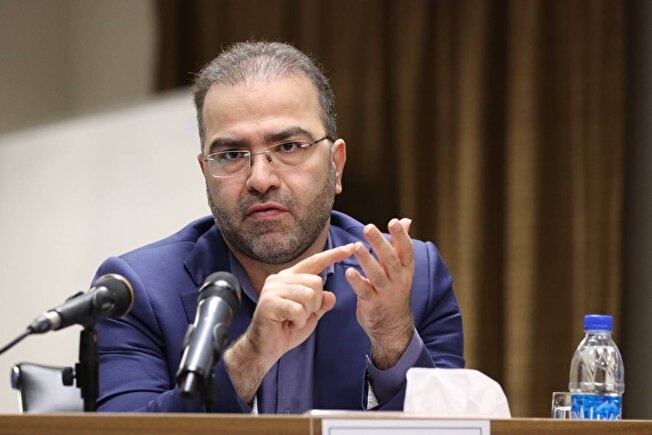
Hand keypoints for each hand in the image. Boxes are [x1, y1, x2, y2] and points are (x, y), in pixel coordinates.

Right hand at [224, 243, 354, 402]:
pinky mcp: (269, 302)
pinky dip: (298, 321)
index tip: (351, 246)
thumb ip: (321, 303)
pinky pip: (298, 309)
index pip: (314, 261)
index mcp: (290, 277)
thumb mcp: (311, 314)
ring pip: (308, 295)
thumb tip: (331, 295)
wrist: (265, 349)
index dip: (333, 254)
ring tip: (293, 320)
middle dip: (315, 304)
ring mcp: (273, 289)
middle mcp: (280, 278)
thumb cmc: (287, 329)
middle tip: (300, 315)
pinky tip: (288, 325)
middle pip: (316, 282)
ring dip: (306, 314)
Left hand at [345, 218, 414, 368]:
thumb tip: (406, 221)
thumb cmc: (394, 290)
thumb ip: (400, 244)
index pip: (406, 250)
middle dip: (380, 243)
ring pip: (377, 275)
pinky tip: (349, 272)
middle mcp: (398, 280)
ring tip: (356, 246)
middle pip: (390, 259)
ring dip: (366, 260)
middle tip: (368, 227)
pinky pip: (364, 291)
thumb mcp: (401, 268)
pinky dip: (357, 282)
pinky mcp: (372, 304)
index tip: (393, 222)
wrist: (393, 326)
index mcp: (405, 269)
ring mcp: (385, 293)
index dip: (401, 236)